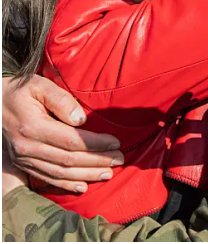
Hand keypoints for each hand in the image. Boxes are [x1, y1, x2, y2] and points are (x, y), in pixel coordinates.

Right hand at [3, 75, 122, 192]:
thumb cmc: (20, 91)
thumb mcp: (39, 86)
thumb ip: (61, 100)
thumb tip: (82, 120)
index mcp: (32, 127)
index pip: (71, 140)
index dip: (96, 144)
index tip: (116, 142)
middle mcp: (27, 147)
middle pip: (69, 159)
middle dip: (97, 161)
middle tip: (120, 159)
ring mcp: (23, 158)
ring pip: (60, 172)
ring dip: (87, 175)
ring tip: (109, 173)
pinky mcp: (22, 164)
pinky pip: (47, 178)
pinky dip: (66, 185)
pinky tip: (83, 187)